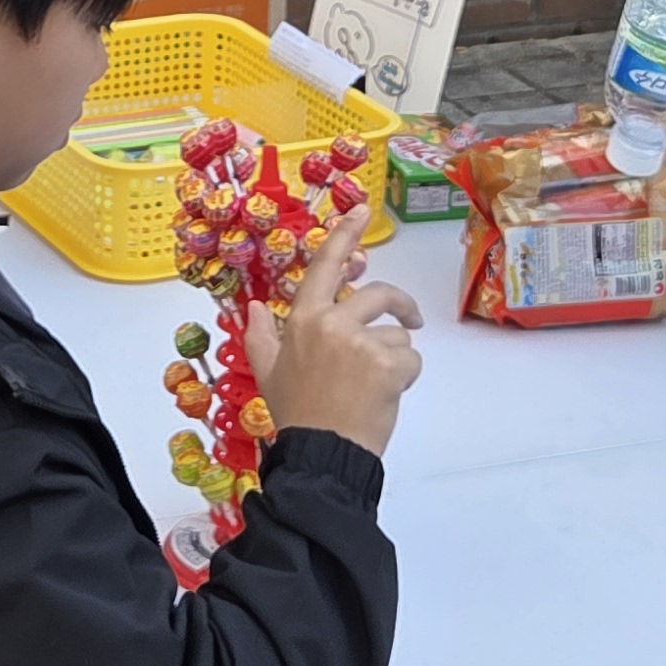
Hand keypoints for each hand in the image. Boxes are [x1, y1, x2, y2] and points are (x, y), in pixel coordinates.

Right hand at [247, 208, 422, 458]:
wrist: (321, 455)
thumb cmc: (297, 415)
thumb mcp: (269, 374)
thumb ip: (261, 337)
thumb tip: (254, 307)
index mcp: (303, 320)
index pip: (325, 265)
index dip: (345, 235)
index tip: (361, 211)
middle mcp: (331, 323)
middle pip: (380, 295)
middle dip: (400, 306)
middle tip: (409, 320)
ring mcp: (361, 343)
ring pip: (397, 336)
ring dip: (394, 359)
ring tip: (373, 387)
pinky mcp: (387, 366)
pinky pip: (411, 360)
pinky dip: (405, 379)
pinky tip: (384, 397)